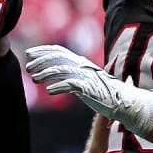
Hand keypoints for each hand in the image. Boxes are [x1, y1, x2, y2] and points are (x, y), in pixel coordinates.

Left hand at [25, 44, 152, 135]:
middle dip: (40, 61)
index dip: (43, 51)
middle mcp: (82, 66)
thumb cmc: (102, 91)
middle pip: (57, 58)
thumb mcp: (84, 79)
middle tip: (28, 67)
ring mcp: (86, 77)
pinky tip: (49, 91)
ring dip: (45, 73)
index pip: (59, 51)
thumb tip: (52, 72)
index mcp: (81, 62)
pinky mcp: (89, 89)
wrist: (124, 102)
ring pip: (61, 70)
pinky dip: (58, 86)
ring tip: (34, 79)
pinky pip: (71, 85)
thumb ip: (70, 73)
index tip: (29, 53)